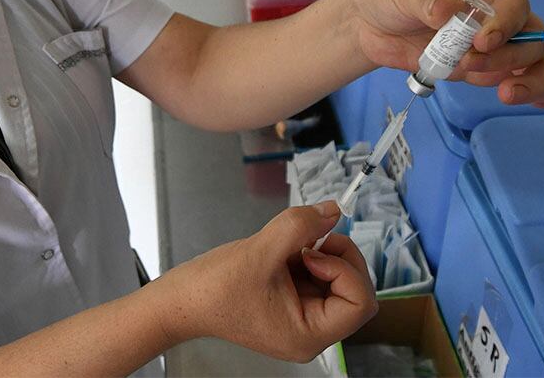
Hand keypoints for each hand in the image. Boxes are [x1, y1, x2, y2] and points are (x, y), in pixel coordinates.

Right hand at [155, 202, 376, 361]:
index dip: (345, 269)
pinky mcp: (293, 305)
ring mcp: (303, 319)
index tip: (312, 251)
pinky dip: (308, 257)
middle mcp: (312, 333)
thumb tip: (334, 209)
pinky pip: (318, 277)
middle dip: (337, 257)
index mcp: (309, 335)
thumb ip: (300, 226)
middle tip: (307, 240)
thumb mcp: (260, 250)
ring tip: (286, 248)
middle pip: (354, 290)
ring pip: (337, 280)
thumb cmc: (215, 287)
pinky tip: (282, 253)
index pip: (360, 303)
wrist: (183, 300)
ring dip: (321, 254)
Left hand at [349, 0, 543, 106]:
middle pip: (532, 35)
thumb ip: (428, 1)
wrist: (367, 22)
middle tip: (470, 62)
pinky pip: (518, 78)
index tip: (482, 41)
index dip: (506, 22)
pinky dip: (535, 91)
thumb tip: (451, 11)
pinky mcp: (480, 66)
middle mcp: (497, 10)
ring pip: (534, 60)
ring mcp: (493, 42)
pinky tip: (540, 102)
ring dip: (528, 80)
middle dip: (510, 55)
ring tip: (505, 95)